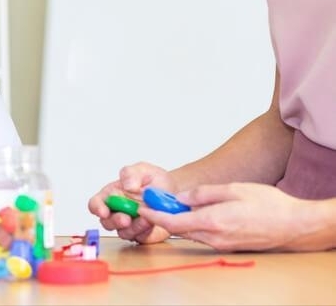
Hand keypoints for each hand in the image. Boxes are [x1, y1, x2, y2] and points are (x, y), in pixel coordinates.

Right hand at [88, 162, 175, 243]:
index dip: (97, 208)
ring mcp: (129, 225)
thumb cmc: (154, 180)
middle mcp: (117, 211)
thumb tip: (127, 185)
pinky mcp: (142, 234)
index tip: (103, 211)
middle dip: (115, 222)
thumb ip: (131, 173)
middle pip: (106, 222)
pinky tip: (153, 222)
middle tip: (126, 219)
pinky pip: (140, 237)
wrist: (174, 192)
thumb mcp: (143, 169)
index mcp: (111, 195)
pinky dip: (145, 232)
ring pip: (123, 232)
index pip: (96, 204)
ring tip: (146, 218)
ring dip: (133, 227)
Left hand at [138, 182, 313, 251]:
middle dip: (164, 215)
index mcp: (213, 222)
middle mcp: (214, 237)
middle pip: (179, 228)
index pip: (173, 223)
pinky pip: (203, 235)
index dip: (155, 215)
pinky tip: (196, 212)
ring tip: (172, 203)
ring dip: (179, 220)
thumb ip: (203, 194)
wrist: (294, 225)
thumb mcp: (233, 189)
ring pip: (191, 232)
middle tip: (153, 201)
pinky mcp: (227, 246)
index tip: (142, 207)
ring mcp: (221, 244)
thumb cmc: (268, 204)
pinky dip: (194, 224)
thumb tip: (181, 197)